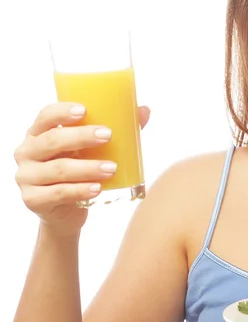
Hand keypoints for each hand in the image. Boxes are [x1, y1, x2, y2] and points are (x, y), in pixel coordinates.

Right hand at [14, 102, 150, 235]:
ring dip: (87, 167)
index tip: (84, 110)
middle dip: (81, 136)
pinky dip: (80, 190)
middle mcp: (27, 152)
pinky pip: (58, 193)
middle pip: (52, 140)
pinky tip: (97, 188)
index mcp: (39, 133)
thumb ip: (115, 129)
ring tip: (112, 168)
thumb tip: (145, 110)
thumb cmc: (79, 169)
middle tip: (108, 135)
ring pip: (58, 169)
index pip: (45, 116)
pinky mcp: (33, 199)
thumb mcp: (92, 148)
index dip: (62, 112)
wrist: (67, 211)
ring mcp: (27, 176)